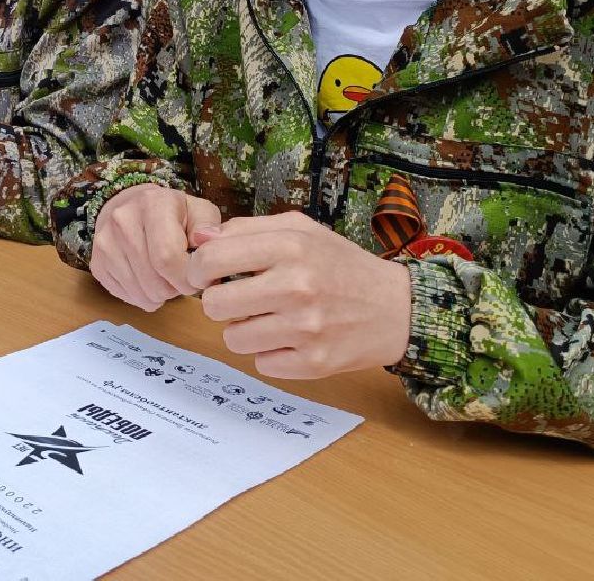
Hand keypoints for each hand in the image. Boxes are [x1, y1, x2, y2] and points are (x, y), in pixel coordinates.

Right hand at [90, 184, 221, 311]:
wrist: (129, 206)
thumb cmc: (172, 213)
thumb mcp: (198, 210)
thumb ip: (209, 226)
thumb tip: (206, 241)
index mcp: (152, 204)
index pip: (167, 259)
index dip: (188, 278)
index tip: (197, 277)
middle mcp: (122, 221)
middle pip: (154, 282)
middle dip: (176, 289)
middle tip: (182, 277)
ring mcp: (104, 243)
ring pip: (141, 294)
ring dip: (161, 295)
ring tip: (166, 276)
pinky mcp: (97, 264)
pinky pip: (127, 297)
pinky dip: (144, 297)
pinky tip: (149, 279)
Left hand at [188, 212, 412, 378]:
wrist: (396, 308)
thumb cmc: (340, 264)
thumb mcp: (299, 230)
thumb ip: (246, 229)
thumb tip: (198, 238)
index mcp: (290, 247)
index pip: (211, 259)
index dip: (198, 269)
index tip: (206, 276)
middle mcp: (297, 287)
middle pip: (214, 305)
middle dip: (219, 302)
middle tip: (239, 298)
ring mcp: (306, 329)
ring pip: (233, 339)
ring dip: (243, 330)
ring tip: (268, 318)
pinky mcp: (314, 363)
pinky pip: (261, 363)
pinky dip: (269, 353)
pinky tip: (289, 338)